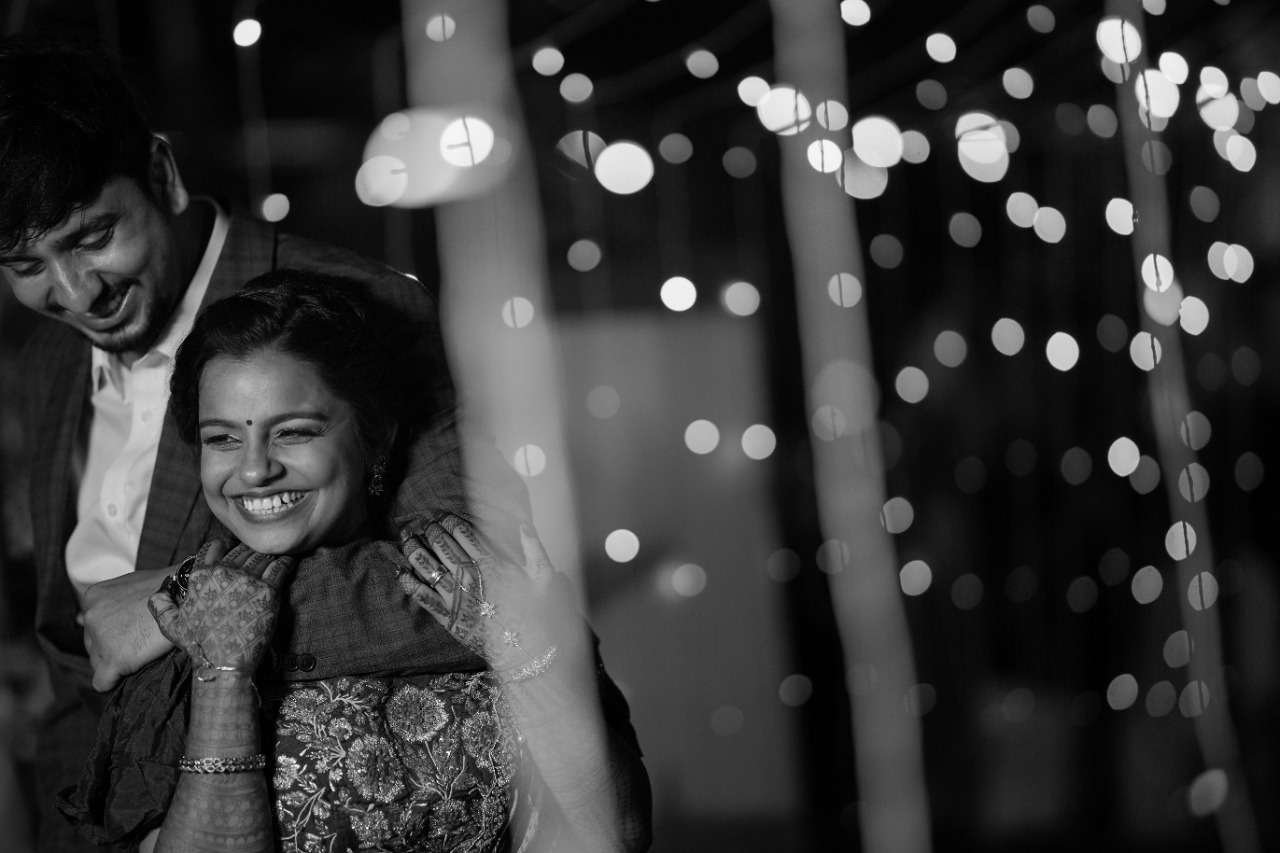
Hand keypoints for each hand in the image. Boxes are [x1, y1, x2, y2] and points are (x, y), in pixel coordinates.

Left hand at [80, 567, 174, 691]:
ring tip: (141, 654)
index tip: (129, 633)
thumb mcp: (131, 585)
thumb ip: (112, 600)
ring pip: (97, 663)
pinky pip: (102, 682)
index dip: (112, 632)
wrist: (187, 596)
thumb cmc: (166, 588)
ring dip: (116, 662)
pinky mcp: (114, 660)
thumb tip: (92, 616)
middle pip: (93, 644)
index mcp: (93, 598)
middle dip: (111, 647)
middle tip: (137, 644)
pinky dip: (113, 682)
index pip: (92, 626)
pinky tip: (127, 676)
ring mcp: (101, 639)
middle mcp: (91, 617)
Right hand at [148, 540, 294, 671]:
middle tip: (253, 558)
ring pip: (261, 555)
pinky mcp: (269, 591)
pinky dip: (285, 562)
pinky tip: (286, 562)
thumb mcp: (172, 627)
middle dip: (247, 552)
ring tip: (271, 558)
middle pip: (240, 550)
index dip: (222, 547)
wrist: (225, 663)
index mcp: (201, 577)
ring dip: (266, 556)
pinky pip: (280, 566)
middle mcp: (224, 573)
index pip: (213, 547)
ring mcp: (248, 580)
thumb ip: (161, 607)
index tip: (229, 551)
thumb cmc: (200, 646)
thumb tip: (155, 596)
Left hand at [397, 515, 581, 669]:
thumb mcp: (544, 578)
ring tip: (407, 539)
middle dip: (430, 531)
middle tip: (422, 523)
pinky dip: (410, 584)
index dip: (450, 521)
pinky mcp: (447, 618)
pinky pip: (423, 598)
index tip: (443, 516)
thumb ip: (534, 548)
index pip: (464, 534)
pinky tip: (401, 573)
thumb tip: (523, 523)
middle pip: (443, 546)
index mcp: (491, 564)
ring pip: (428, 567)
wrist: (526, 653)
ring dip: (415, 550)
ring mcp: (455, 598)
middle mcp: (469, 578)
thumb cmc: (538, 615)